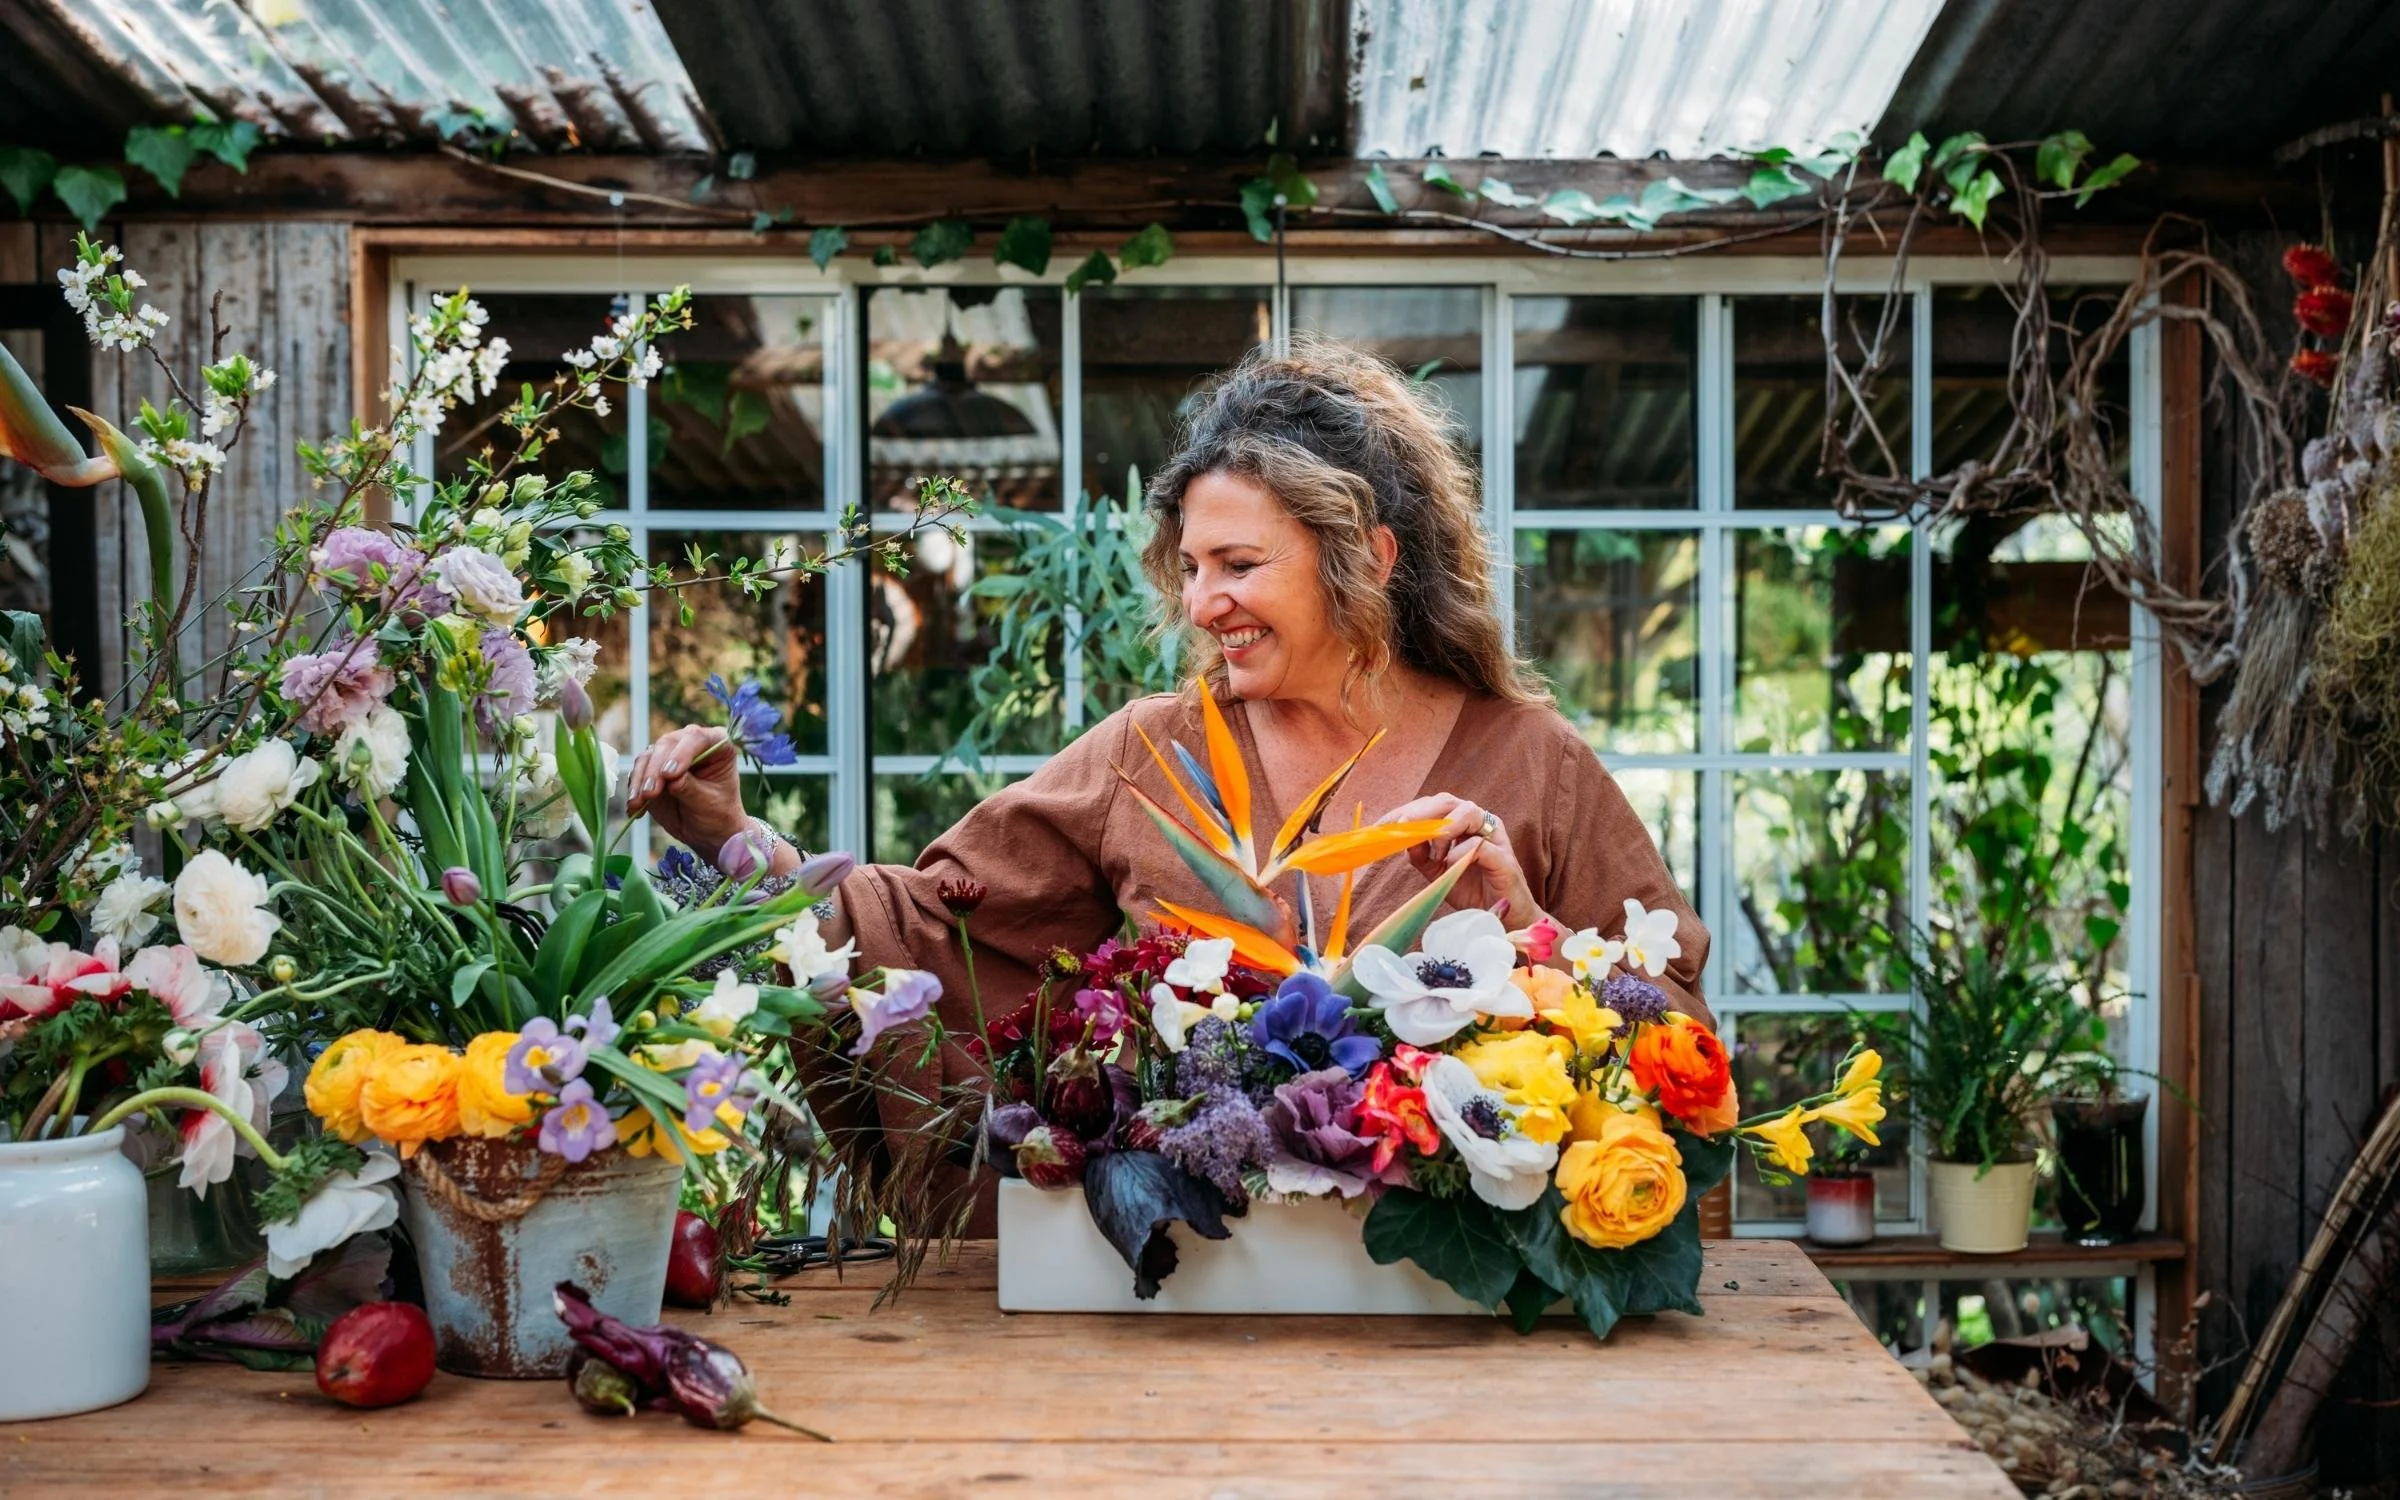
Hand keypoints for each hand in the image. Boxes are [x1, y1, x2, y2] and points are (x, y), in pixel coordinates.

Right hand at [627, 725, 743, 858]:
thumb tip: (670, 778)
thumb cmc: (717, 814)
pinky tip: (634, 806)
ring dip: (641, 779)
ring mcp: (670, 754)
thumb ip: (689, 788)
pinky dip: (634, 788)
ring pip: (648, 756)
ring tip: (639, 802)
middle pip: (667, 744)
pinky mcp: (652, 768)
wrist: (706, 830)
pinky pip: (638, 771)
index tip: (670, 775)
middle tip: (651, 793)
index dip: (682, 753)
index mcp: (717, 743)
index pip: (697, 738)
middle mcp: (691, 742)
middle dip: (655, 769)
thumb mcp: (707, 803)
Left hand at [1377, 794, 1539, 924]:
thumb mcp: (1437, 872)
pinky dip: (1460, 852)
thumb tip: (1401, 837)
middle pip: (1447, 802)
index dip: (1405, 811)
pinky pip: (1480, 845)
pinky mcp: (1505, 857)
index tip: (1380, 825)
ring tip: (1431, 853)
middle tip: (1399, 827)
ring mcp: (1494, 836)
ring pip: (1467, 812)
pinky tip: (1449, 864)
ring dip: (1442, 828)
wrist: (1502, 920)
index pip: (1431, 806)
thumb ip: (1421, 854)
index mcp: (1461, 821)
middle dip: (1419, 813)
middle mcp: (1479, 822)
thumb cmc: (1472, 891)